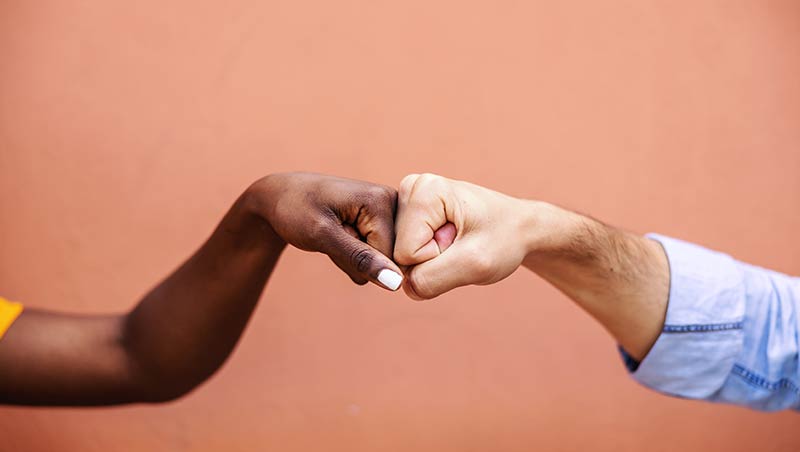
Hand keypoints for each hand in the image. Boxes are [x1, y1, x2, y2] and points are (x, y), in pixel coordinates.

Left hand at [248, 172, 403, 290]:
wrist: (280, 196)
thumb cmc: (295, 209)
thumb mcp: (322, 236)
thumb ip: (360, 259)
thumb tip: (396, 283)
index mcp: (382, 199)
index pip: (388, 256)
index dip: (357, 258)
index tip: (334, 235)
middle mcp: (392, 200)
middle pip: (388, 258)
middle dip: (357, 257)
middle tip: (332, 234)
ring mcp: (388, 209)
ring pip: (381, 259)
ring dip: (354, 256)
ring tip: (334, 232)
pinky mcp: (381, 219)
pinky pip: (376, 254)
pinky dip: (355, 252)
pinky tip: (341, 234)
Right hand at [393, 173, 534, 298]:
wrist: (519, 228)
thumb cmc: (504, 239)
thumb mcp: (474, 264)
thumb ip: (430, 279)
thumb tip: (399, 286)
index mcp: (424, 190)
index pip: (406, 252)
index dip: (437, 258)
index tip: (462, 243)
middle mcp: (411, 187)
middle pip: (399, 251)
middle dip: (433, 258)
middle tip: (461, 243)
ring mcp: (408, 199)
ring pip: (401, 253)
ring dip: (432, 257)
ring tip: (458, 241)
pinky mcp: (409, 213)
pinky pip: (406, 251)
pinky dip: (429, 255)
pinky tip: (449, 240)